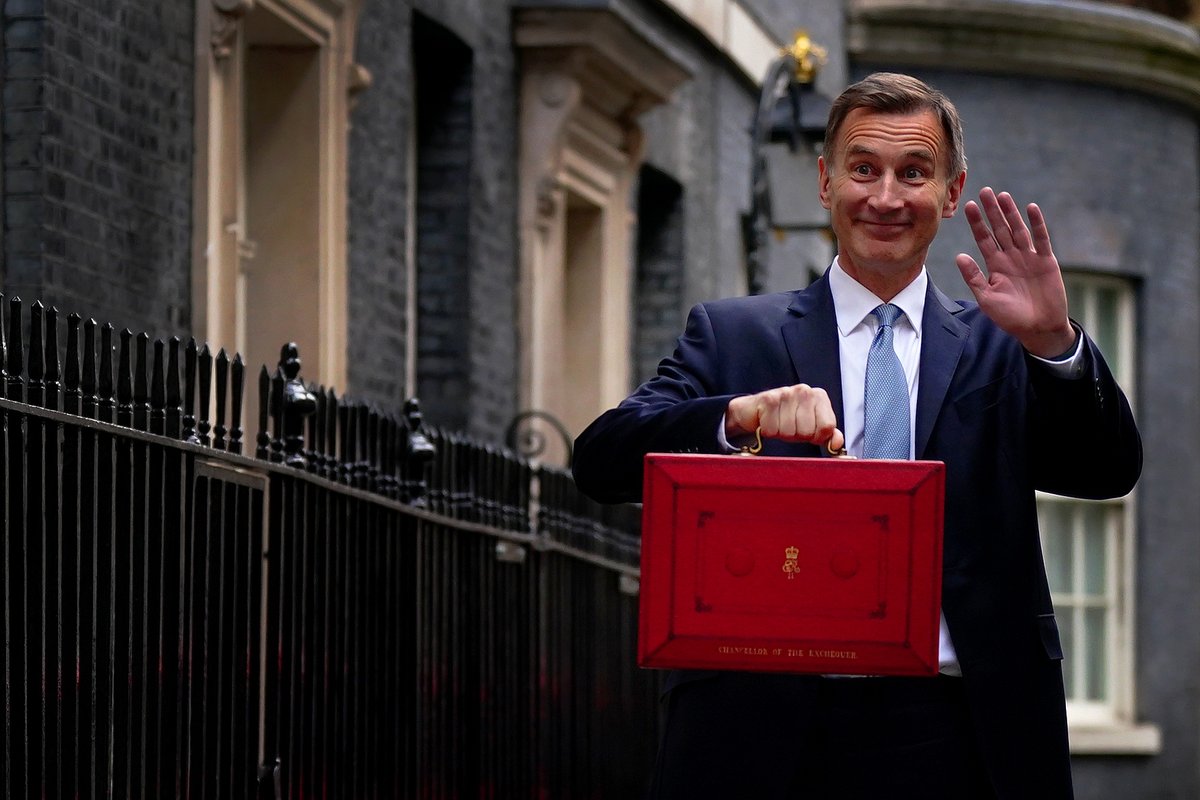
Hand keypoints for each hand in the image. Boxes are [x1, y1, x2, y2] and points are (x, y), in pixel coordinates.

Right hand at [725, 384, 844, 450]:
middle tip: (789, 427)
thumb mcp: (811, 427)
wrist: (755, 410)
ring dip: (781, 434)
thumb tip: (837, 444)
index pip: (827, 427)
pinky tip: (767, 421)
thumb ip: (827, 434)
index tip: (807, 431)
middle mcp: (804, 391)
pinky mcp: (768, 400)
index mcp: (819, 396)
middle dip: (796, 436)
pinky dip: (768, 431)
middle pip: (807, 432)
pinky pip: (772, 430)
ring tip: (778, 424)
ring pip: (789, 432)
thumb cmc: (785, 418)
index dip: (816, 437)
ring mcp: (786, 393)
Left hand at [955, 187, 1075, 357]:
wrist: (1038, 328)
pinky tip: (1031, 209)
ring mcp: (1029, 258)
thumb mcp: (987, 298)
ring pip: (1018, 230)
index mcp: (995, 265)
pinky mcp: (1046, 261)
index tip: (968, 206)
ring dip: (1011, 213)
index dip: (977, 223)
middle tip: (984, 191)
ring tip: (1003, 195)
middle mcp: (1011, 257)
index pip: (984, 239)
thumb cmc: (1010, 317)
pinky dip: (1036, 224)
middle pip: (1000, 229)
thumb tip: (959, 256)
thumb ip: (974, 277)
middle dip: (992, 211)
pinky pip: (1041, 239)